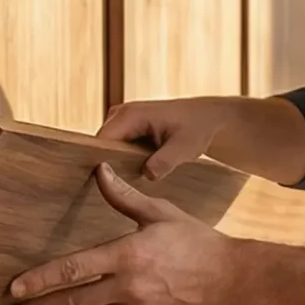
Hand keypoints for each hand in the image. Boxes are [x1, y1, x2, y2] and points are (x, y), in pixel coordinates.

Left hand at [7, 165, 239, 304]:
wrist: (232, 279)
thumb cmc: (197, 241)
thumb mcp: (160, 213)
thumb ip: (124, 197)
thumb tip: (99, 172)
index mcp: (127, 255)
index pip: (73, 269)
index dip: (40, 279)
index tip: (16, 288)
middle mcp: (129, 287)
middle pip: (72, 300)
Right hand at [99, 98, 233, 179]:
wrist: (206, 117)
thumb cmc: (197, 129)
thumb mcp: (185, 148)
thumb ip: (165, 161)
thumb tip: (147, 175)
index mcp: (130, 115)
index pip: (101, 142)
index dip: (98, 163)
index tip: (103, 185)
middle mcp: (120, 114)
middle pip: (100, 147)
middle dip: (106, 166)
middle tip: (116, 191)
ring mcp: (121, 119)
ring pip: (106, 149)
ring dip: (113, 165)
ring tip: (124, 185)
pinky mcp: (125, 127)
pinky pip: (115, 147)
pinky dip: (120, 160)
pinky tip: (130, 176)